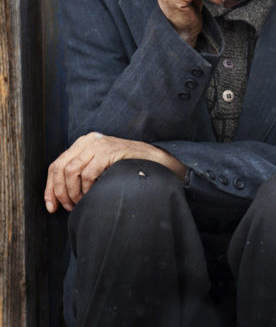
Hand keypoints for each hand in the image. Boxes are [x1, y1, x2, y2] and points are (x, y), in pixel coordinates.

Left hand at [44, 132, 186, 212]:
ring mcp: (99, 145)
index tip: (51, 206)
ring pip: (71, 171)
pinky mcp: (108, 151)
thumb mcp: (98, 165)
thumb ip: (80, 173)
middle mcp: (89, 141)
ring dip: (73, 192)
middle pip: (60, 168)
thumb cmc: (125, 166)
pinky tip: (94, 193)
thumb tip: (56, 195)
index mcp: (84, 143)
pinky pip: (88, 173)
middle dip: (60, 192)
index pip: (56, 164)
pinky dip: (87, 188)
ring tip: (82, 202)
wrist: (152, 160)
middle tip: (69, 207)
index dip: (50, 188)